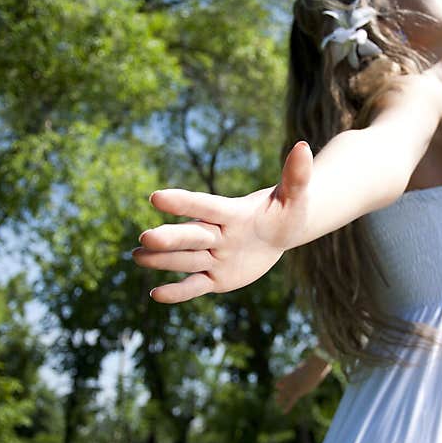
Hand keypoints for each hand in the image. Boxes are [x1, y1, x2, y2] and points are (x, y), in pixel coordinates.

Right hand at [133, 141, 312, 302]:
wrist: (279, 233)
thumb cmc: (286, 211)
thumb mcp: (295, 196)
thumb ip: (297, 175)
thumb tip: (303, 146)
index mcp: (232, 212)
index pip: (206, 206)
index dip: (185, 203)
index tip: (157, 197)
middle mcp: (217, 233)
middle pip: (191, 236)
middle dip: (170, 238)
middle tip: (145, 238)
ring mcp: (214, 256)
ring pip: (187, 260)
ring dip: (163, 261)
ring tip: (137, 257)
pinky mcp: (216, 278)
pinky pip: (195, 286)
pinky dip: (178, 292)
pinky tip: (156, 295)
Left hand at [274, 356, 331, 413]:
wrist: (315, 365)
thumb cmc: (319, 362)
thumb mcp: (318, 364)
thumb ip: (321, 366)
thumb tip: (328, 365)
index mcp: (296, 373)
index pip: (286, 378)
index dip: (282, 382)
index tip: (277, 385)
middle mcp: (293, 379)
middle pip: (285, 386)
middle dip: (281, 390)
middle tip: (276, 394)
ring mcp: (295, 385)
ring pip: (285, 393)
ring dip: (281, 398)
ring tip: (277, 403)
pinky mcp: (298, 391)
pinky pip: (291, 400)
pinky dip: (287, 406)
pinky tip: (284, 412)